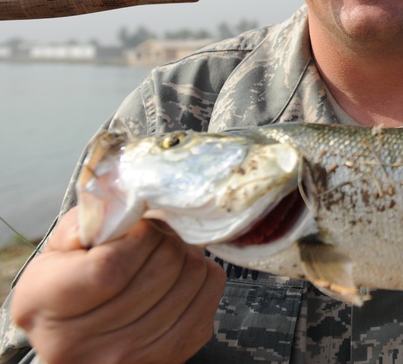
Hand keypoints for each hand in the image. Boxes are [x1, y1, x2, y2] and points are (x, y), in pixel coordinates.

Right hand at [11, 207, 225, 363]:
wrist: (76, 337)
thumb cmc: (67, 283)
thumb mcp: (60, 248)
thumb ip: (91, 219)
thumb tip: (129, 200)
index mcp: (46, 303)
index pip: (113, 266)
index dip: (140, 234)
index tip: (140, 224)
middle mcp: (82, 341)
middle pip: (162, 268)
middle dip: (166, 237)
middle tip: (155, 234)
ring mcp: (128, 355)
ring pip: (192, 278)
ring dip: (186, 254)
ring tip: (166, 253)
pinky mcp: (169, 354)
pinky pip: (210, 294)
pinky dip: (203, 274)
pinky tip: (180, 274)